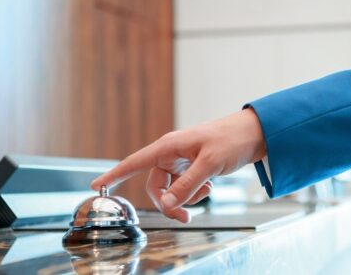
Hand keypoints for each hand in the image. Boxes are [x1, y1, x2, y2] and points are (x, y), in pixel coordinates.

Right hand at [91, 108, 266, 222]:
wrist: (254, 135)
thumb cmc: (231, 141)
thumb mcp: (209, 164)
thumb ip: (186, 185)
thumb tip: (166, 204)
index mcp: (169, 146)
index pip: (135, 162)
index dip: (114, 175)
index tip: (96, 186)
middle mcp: (171, 153)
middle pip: (156, 186)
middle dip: (169, 202)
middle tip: (185, 216)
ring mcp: (182, 160)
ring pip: (171, 189)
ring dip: (185, 197)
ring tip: (206, 191)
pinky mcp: (192, 166)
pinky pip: (184, 186)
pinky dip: (194, 192)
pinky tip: (209, 185)